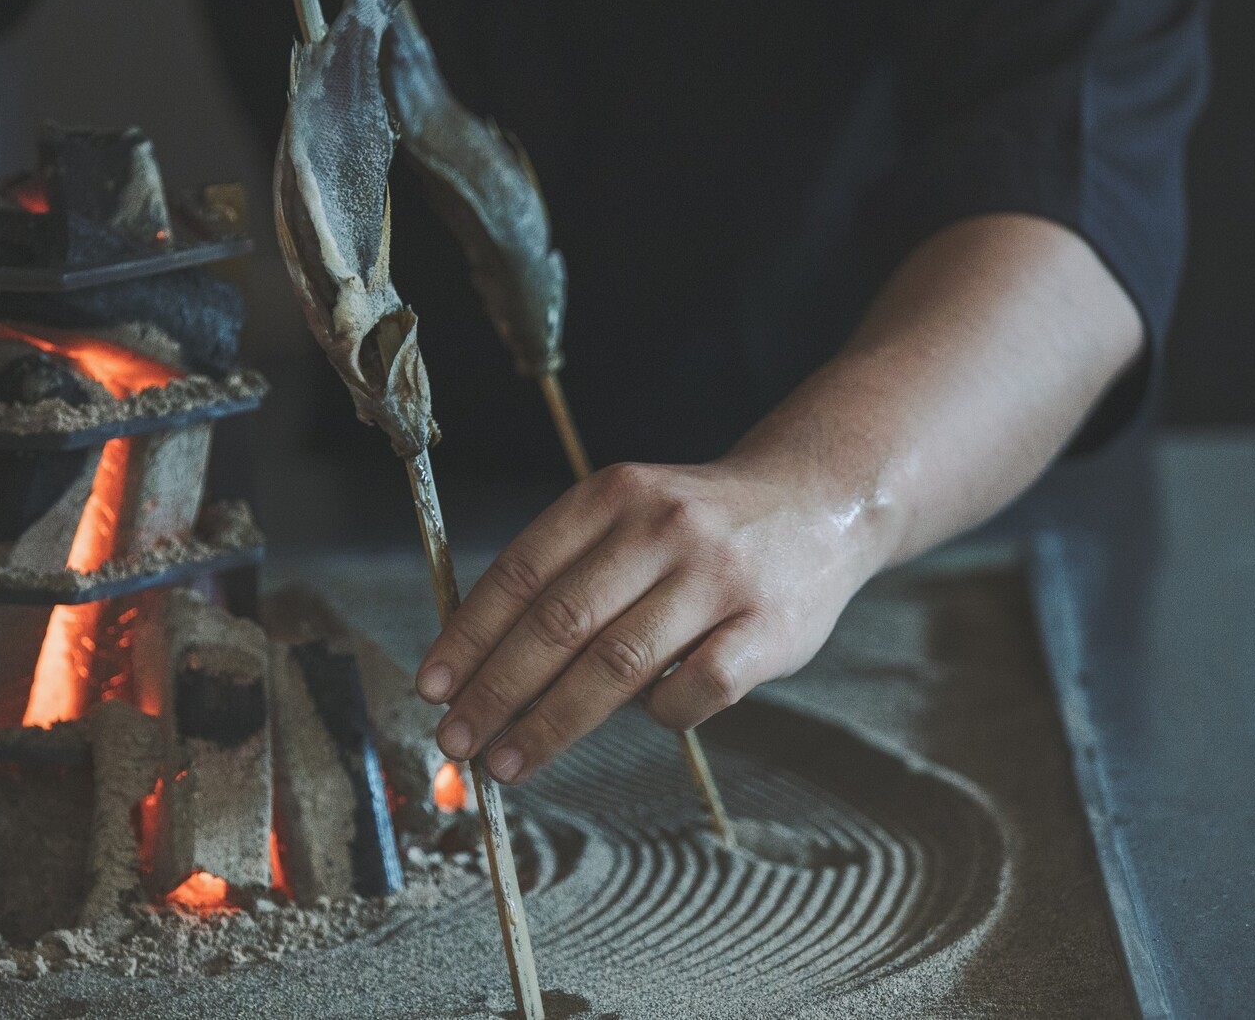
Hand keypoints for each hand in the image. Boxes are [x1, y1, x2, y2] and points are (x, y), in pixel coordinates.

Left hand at [415, 457, 882, 783]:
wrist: (821, 503)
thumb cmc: (701, 526)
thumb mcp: (630, 513)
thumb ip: (566, 569)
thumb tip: (476, 663)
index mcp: (614, 494)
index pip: (521, 573)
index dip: (468, 636)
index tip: (433, 687)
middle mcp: (664, 528)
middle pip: (559, 624)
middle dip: (496, 691)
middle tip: (457, 739)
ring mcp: (719, 579)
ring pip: (616, 667)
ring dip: (550, 723)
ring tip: (509, 759)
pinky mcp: (768, 629)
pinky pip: (694, 692)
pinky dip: (657, 715)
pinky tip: (644, 718)